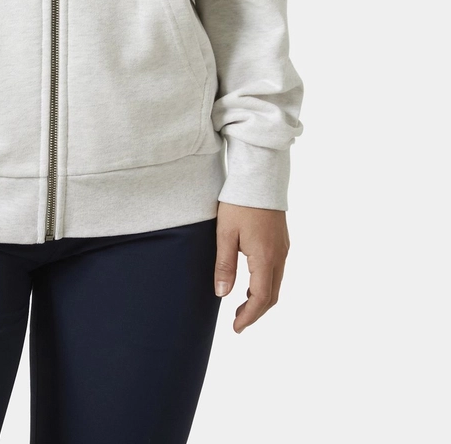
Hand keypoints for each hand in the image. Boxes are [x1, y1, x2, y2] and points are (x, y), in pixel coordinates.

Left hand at [214, 202, 289, 332]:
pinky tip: (251, 283)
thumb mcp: (225, 233)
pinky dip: (266, 284)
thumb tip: (222, 294)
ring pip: (276, 284)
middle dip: (256, 312)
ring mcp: (283, 249)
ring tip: (242, 305)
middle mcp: (279, 256)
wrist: (259, 176)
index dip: (249, 316)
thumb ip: (224, 265)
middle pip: (272, 295)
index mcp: (265, 258)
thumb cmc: (239, 202)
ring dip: (261, 298)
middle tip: (238, 322)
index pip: (260, 298)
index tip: (236, 328)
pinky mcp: (282, 241)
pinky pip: (277, 271)